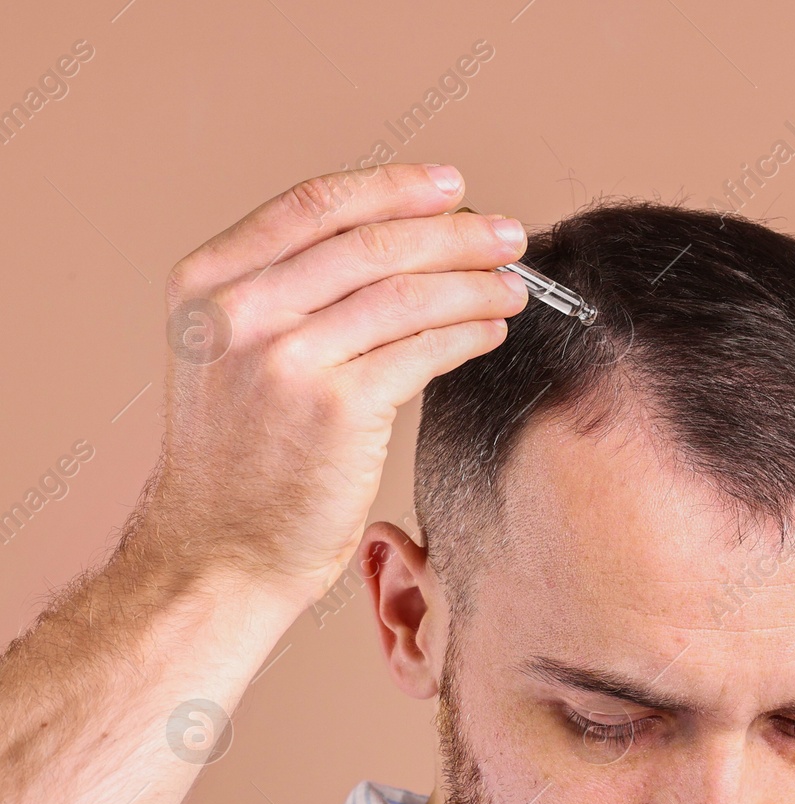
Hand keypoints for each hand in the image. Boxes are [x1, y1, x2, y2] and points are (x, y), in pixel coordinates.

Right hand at [143, 162, 527, 602]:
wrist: (218, 552)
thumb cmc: (240, 459)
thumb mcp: (227, 355)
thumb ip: (285, 294)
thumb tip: (397, 244)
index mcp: (206, 285)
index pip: (314, 206)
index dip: (394, 188)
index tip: (451, 187)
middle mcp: (239, 313)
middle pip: (372, 243)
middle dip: (455, 234)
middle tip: (508, 236)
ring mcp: (287, 359)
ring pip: (407, 294)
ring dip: (474, 283)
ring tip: (514, 286)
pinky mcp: (338, 408)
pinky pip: (424, 350)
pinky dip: (468, 333)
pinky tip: (492, 330)